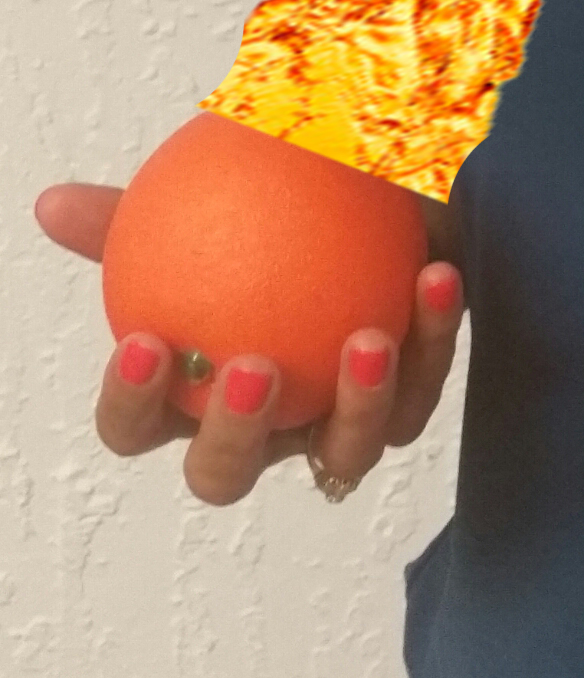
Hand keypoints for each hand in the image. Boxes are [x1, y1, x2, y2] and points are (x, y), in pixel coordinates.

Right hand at [33, 179, 467, 507]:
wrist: (362, 207)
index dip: (132, 404)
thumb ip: (135, 216)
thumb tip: (55, 204)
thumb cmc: (265, 222)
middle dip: (232, 437)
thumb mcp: (204, 208)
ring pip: (345, 452)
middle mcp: (260, 429)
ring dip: (358, 402)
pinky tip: (435, 277)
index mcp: (190, 396)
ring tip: (364, 340)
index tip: (146, 341)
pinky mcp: (408, 399)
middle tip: (250, 366)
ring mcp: (335, 426)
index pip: (137, 425)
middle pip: (226, 473)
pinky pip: (423, 382)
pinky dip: (432, 334)